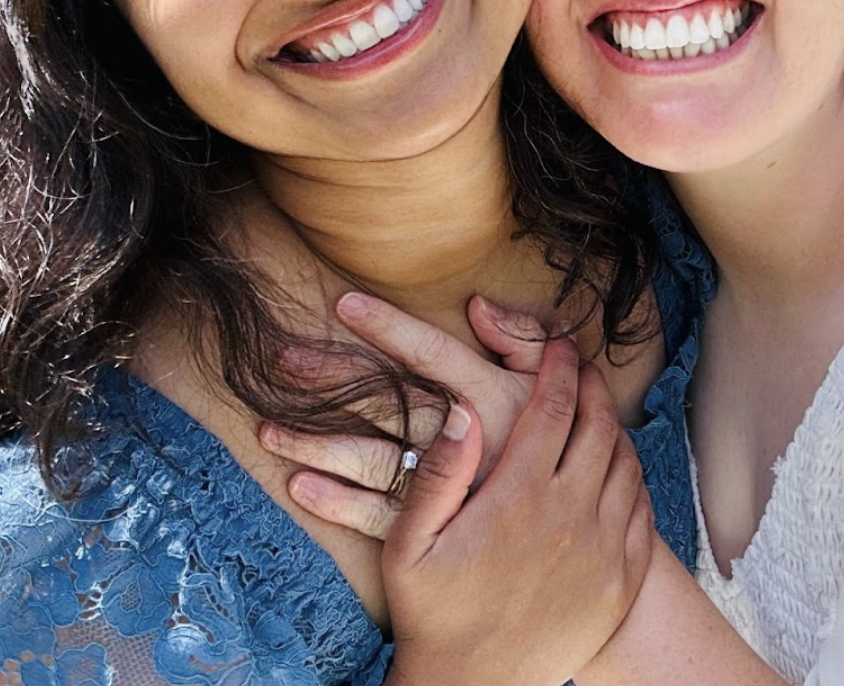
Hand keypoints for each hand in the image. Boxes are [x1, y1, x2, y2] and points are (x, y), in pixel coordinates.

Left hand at [259, 293, 552, 534]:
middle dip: (332, 380)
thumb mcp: (559, 386)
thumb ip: (525, 340)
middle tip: (281, 360)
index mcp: (492, 400)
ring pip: (372, 460)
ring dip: (317, 444)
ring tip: (267, 428)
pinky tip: (298, 486)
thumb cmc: (563, 446)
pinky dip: (337, 504)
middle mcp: (464, 441)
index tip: (342, 303)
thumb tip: (477, 305)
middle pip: (388, 403)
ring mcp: (448, 489)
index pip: (432, 354)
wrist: (577, 541)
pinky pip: (379, 515)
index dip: (389, 326)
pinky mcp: (438, 532)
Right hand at [379, 336, 654, 685]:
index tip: (557, 346)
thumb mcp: (410, 544)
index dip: (558, 366)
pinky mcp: (622, 580)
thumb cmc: (433, 611)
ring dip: (613, 427)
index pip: (554, 407)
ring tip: (595, 411)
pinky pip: (641, 510)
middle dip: (591, 385)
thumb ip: (438, 472)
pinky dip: (630, 477)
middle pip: (599, 425)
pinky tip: (612, 469)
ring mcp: (604, 550)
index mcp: (519, 499)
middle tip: (580, 366)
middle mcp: (571, 517)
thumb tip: (463, 408)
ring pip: (625, 463)